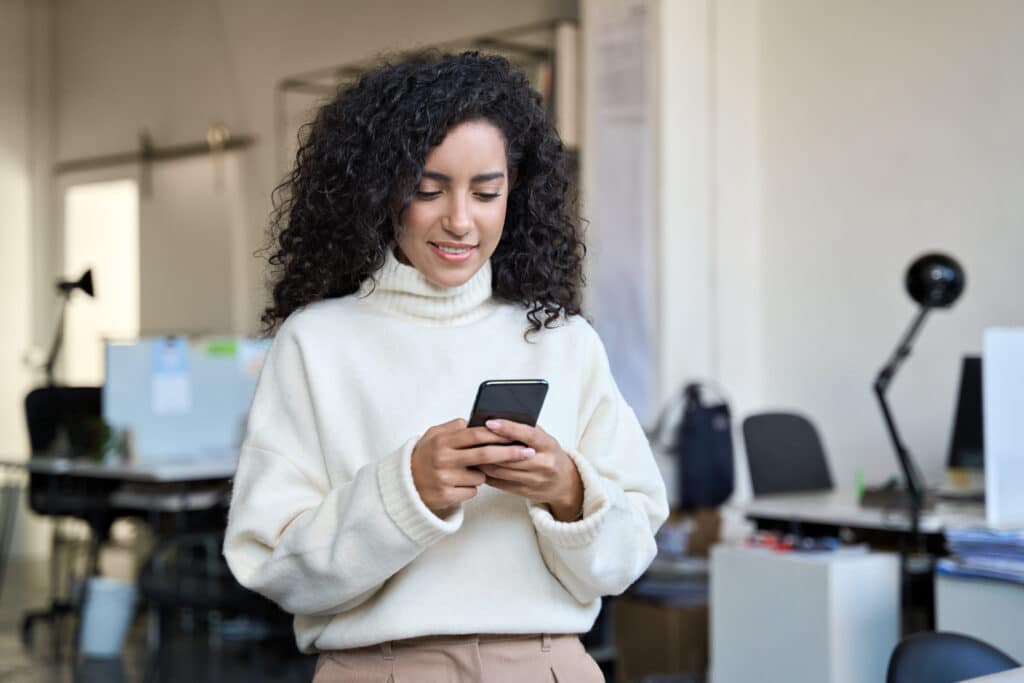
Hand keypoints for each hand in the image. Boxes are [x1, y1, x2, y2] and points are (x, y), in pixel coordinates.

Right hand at [411, 418, 531, 518]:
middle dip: (510, 453)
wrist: (406, 486)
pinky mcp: (446, 496)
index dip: (498, 434)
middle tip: (528, 453)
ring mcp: (445, 479)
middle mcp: (443, 459)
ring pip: (480, 475)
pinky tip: (459, 483)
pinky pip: (472, 490)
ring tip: (468, 470)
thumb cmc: (425, 456)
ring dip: (483, 473)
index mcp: (442, 441)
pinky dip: (471, 487)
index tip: (516, 434)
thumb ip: (453, 427)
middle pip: (485, 455)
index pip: (476, 435)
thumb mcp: (433, 435)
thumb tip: (474, 421)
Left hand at [476, 420, 583, 521]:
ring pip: (501, 471)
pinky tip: (479, 466)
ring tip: (472, 451)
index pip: (528, 435)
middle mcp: (544, 464)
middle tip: (472, 438)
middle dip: (489, 447)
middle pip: (510, 456)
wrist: (565, 482)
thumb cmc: (550, 455)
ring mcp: (535, 480)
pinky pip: (500, 483)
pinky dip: (487, 473)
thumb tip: (498, 419)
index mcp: (549, 446)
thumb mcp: (545, 439)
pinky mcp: (525, 492)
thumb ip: (526, 430)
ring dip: (484, 461)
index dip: (508, 428)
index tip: (490, 422)